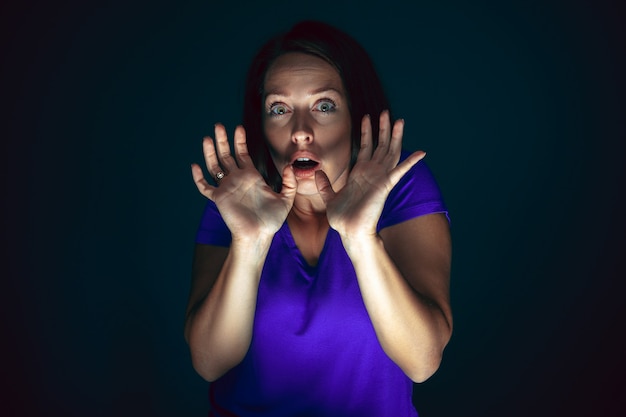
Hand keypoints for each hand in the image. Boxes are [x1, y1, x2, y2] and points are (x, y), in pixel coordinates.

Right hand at [191, 124, 296, 240]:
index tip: (238, 128)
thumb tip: (290, 166)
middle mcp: (237, 180)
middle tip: (218, 125)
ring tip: (208, 138)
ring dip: (210, 152)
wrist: (259, 235)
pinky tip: (195, 166)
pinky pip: (204, 186)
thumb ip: (290, 183)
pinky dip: (198, 177)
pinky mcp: (219, 198)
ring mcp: (226, 188)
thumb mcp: (286, 199)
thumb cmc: (271, 221)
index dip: (239, 140)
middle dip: (222, 140)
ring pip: (214, 166)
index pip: (242, 154)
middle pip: (226, 155)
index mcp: (251, 177)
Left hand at [315, 111, 424, 239]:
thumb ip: (325, 184)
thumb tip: (316, 172)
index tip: (366, 117)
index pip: (365, 148)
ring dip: (395, 137)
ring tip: (399, 121)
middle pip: (380, 146)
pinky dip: (411, 162)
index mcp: (360, 174)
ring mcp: (380, 178)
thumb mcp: (329, 197)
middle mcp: (372, 174)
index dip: (366, 132)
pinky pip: (400, 171)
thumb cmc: (342, 218)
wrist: (349, 231)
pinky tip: (421, 152)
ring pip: (390, 153)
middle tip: (386, 112)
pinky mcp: (386, 185)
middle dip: (383, 129)